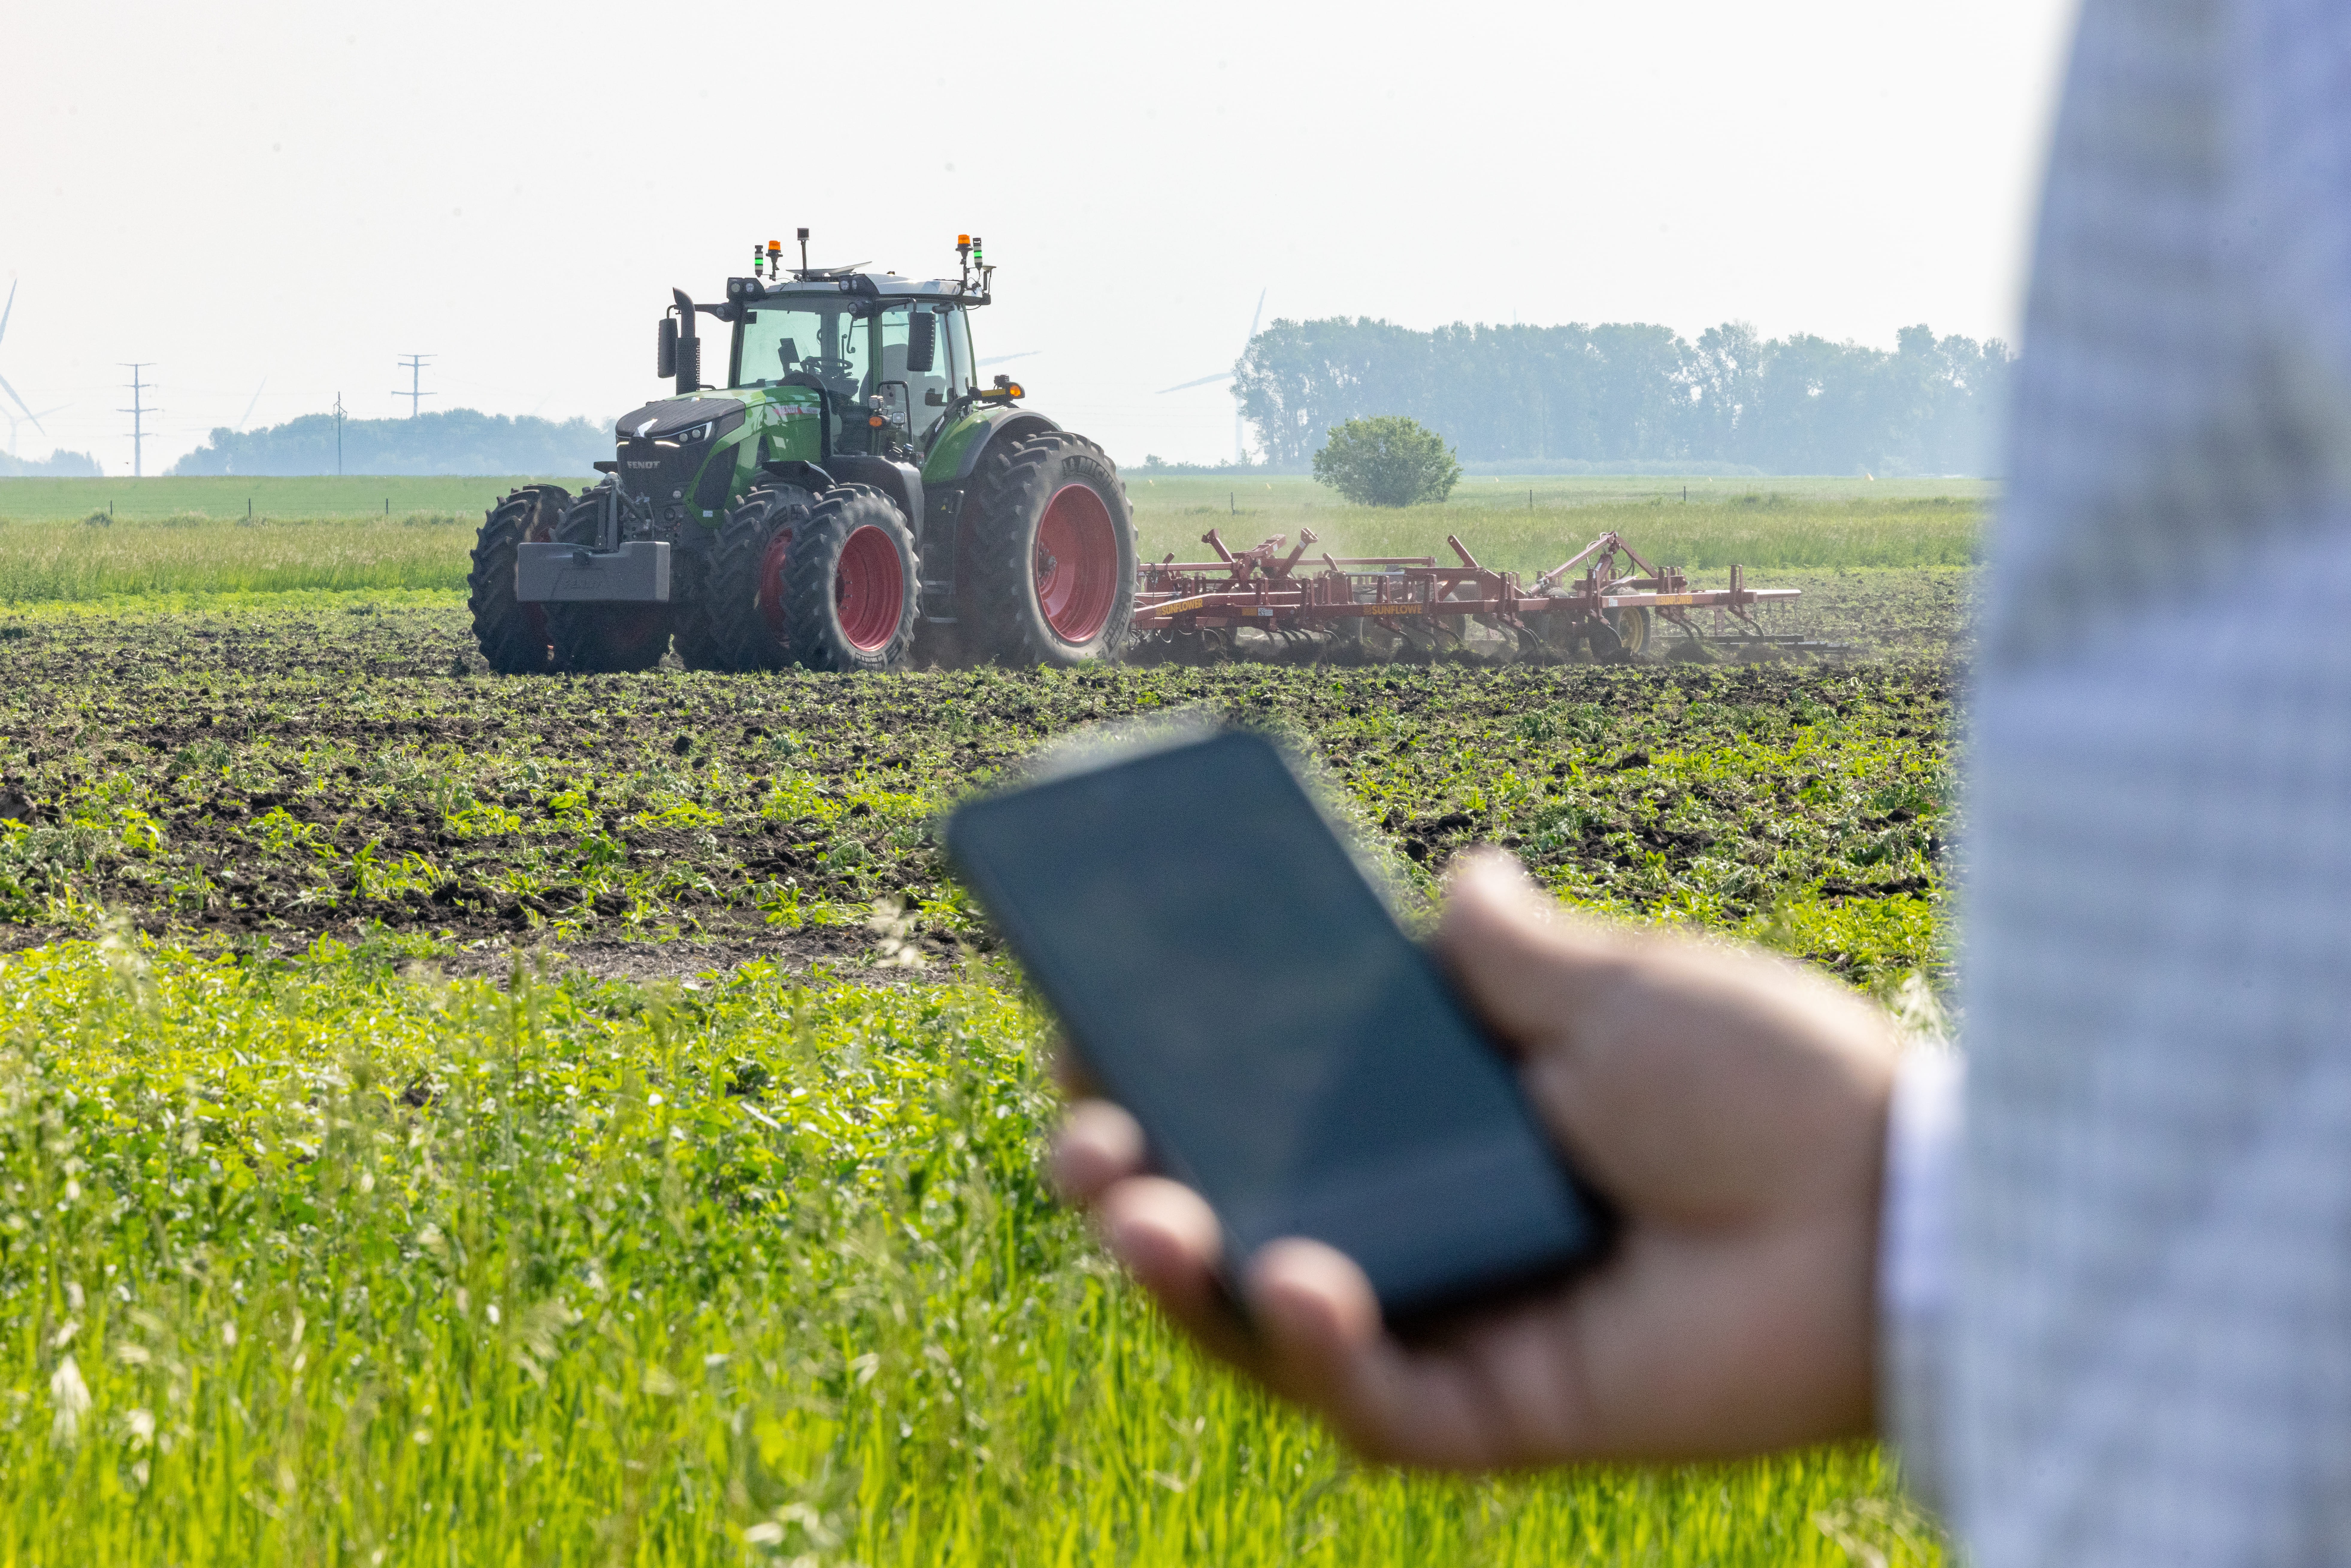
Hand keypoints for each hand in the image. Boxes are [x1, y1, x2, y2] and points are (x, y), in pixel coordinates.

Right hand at [1053, 849, 1898, 1467]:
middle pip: (1240, 1224)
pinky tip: (1292, 1278)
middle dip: (1134, 1187)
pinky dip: (1314, 1351)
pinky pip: (1371, 1407)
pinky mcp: (1496, 1412)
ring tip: (1139, 1211)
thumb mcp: (1615, 985)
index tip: (1092, 1032)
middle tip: (1084, 1145)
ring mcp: (1456, 1325)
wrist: (1894, 1203)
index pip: (1272, 1111)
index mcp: (1447, 1122)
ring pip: (1268, 1331)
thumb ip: (1515, 947)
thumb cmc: (1767, 1079)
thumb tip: (1456, 877)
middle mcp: (1432, 1225)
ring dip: (1181, 1275)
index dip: (1171, 1081)